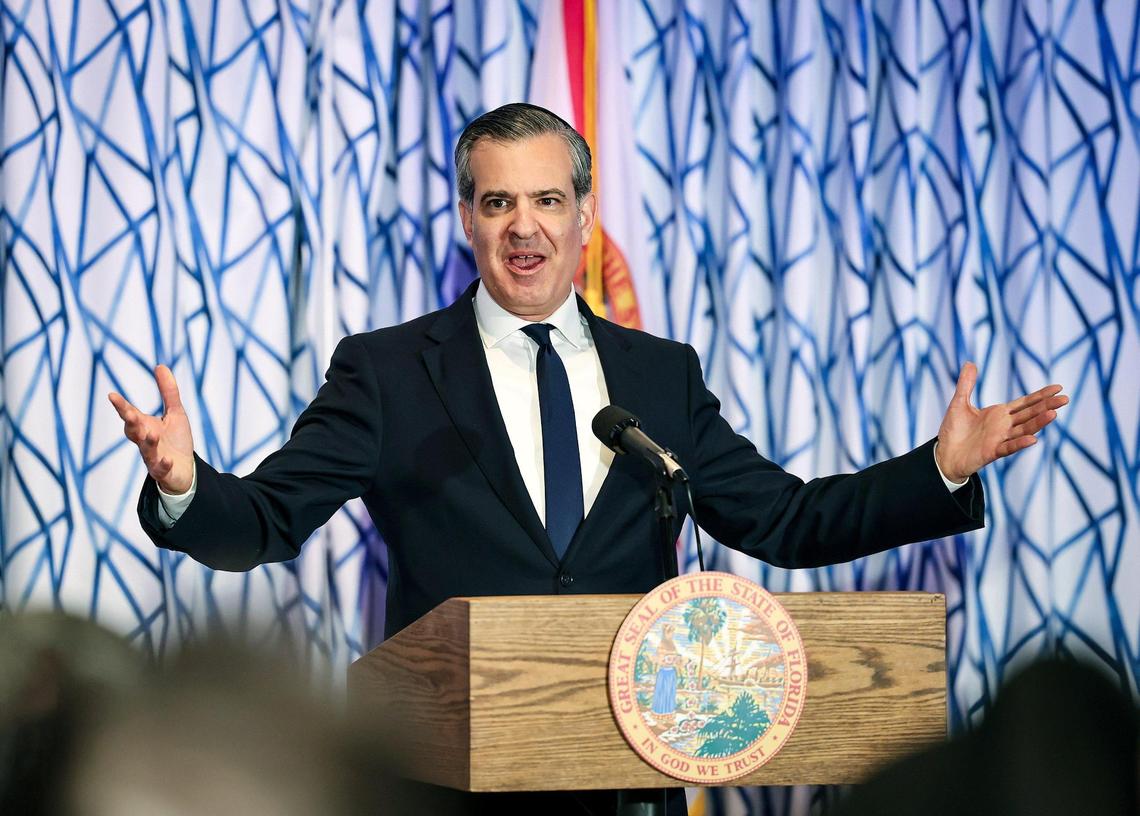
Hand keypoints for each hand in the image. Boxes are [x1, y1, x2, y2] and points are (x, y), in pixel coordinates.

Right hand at [108, 365, 194, 493]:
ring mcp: (153, 457)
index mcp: (144, 426)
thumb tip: (160, 365)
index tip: (112, 395)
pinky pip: (161, 469)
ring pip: (146, 450)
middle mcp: (145, 441)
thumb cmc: (175, 440)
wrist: (184, 469)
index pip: (130, 414)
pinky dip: (163, 464)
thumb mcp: (175, 412)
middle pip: (133, 432)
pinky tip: (167, 460)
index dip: (121, 406)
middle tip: (129, 413)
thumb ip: (168, 391)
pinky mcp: (164, 471)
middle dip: (131, 422)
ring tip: (153, 434)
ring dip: (148, 442)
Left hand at [935, 362, 1067, 482]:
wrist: (944, 454)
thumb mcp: (959, 403)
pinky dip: (1020, 443)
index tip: (1057, 388)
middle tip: (1065, 399)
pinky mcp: (992, 452)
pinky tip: (1033, 439)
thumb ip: (966, 384)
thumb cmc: (954, 430)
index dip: (1041, 395)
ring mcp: (1000, 439)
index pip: (1025, 403)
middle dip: (1046, 406)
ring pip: (1023, 429)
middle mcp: (1004, 426)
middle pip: (1030, 414)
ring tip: (1054, 414)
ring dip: (1038, 423)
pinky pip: (1009, 447)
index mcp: (999, 414)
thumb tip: (970, 362)